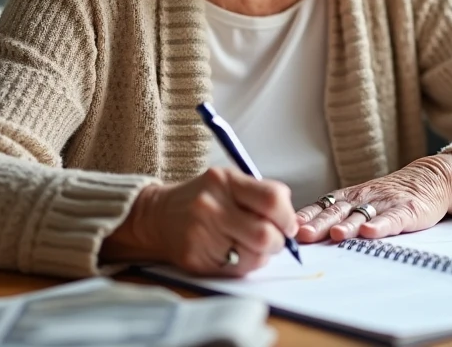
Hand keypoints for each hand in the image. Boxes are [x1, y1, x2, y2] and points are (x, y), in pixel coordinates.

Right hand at [101, 167, 297, 276]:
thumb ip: (261, 195)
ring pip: (253, 257)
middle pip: (264, 234)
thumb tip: (293, 223)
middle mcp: (211, 205)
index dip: (287, 217)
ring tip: (251, 246)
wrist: (158, 215)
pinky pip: (235, 270)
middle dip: (277, 242)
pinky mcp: (195, 257)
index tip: (288, 225)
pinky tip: (234, 253)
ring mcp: (201, 233)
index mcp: (224, 181)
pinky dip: (244, 265)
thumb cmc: (202, 198)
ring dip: (261, 256)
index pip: (272, 200)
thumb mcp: (229, 181)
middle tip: (274, 240)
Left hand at [295, 156, 451, 243]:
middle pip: (337, 211)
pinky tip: (370, 232)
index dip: (306, 216)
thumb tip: (303, 233)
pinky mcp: (407, 210)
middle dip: (319, 223)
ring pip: (362, 214)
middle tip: (303, 235)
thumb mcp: (360, 201)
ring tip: (336, 234)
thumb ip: (337, 215)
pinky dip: (381, 225)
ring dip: (348, 224)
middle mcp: (363, 197)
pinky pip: (391, 218)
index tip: (289, 228)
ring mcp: (385, 203)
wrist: (429, 179)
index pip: (322, 206)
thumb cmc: (388, 196)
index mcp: (349, 196)